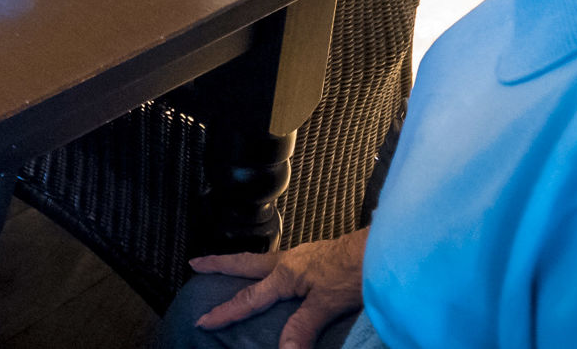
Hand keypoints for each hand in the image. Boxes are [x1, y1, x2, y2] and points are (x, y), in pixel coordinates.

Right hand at [189, 231, 366, 348]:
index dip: (225, 312)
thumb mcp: (327, 304)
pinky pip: (279, 262)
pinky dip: (265, 266)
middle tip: (196, 263)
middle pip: (244, 264)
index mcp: (285, 275)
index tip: (203, 320)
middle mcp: (288, 262)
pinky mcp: (314, 257)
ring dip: (240, 263)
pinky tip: (274, 272)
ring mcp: (301, 257)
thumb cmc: (356, 271)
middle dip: (218, 265)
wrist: (380, 250)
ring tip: (228, 265)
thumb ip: (303, 327)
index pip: (249, 298)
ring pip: (261, 261)